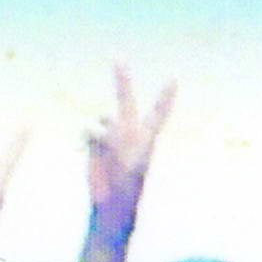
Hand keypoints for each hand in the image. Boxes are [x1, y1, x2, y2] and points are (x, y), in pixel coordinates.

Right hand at [84, 65, 175, 220]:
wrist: (111, 204)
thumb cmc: (125, 187)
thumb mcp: (126, 163)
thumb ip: (114, 140)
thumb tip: (99, 124)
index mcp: (146, 139)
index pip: (158, 113)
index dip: (164, 97)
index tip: (173, 79)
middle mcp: (129, 134)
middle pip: (126, 102)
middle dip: (122, 81)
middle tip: (118, 58)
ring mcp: (112, 138)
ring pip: (103, 120)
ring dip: (103, 130)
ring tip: (108, 152)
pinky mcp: (95, 145)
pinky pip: (88, 131)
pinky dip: (90, 140)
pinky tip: (94, 155)